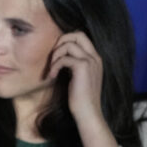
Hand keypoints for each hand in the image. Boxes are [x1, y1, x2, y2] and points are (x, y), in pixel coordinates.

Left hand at [48, 31, 118, 146]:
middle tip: (52, 57)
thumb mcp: (76, 77)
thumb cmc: (79, 98)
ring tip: (51, 69)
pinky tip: (51, 77)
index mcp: (95, 58)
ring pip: (69, 44)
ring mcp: (91, 61)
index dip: (65, 41)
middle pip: (77, 34)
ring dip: (55, 55)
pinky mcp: (83, 67)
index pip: (81, 36)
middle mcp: (95, 57)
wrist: (88, 113)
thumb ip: (72, 65)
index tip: (55, 56)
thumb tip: (58, 55)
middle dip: (61, 41)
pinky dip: (54, 66)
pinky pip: (64, 58)